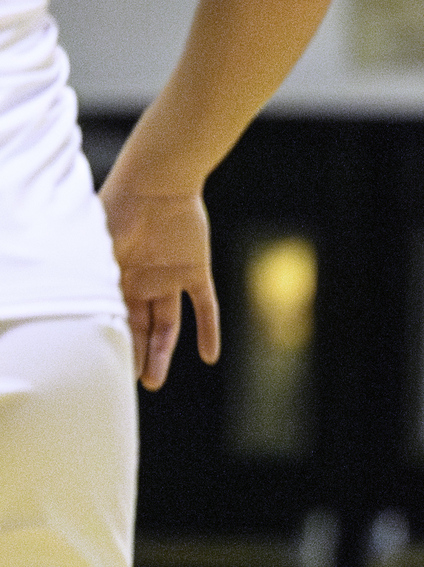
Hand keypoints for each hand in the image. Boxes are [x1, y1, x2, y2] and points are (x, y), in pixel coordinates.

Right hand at [98, 180, 220, 390]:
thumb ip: (89, 280)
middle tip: (133, 384)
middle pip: (139, 328)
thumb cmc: (119, 210)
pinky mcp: (195, 270)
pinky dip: (209, 330)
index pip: (113, 319)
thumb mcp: (95, 249)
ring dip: (164, 353)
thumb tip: (70, 312)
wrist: (156, 181)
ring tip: (154, 381)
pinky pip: (205, 306)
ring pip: (168, 325)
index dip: (112, 344)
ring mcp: (169, 277)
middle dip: (136, 356)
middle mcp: (141, 281)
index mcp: (115, 277)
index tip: (106, 371)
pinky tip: (210, 356)